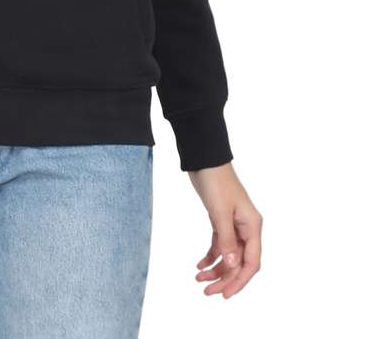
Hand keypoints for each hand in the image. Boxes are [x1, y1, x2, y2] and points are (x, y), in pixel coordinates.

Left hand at [187, 161, 261, 297]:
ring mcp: (234, 224)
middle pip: (239, 262)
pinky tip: (199, 265)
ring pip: (229, 255)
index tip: (225, 294)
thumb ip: (227, 239)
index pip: (251, 262)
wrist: (205, 159)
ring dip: (216, 268)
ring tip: (199, 279)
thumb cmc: (215, 181)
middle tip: (206, 291)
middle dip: (224, 278)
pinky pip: (220, 244)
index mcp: (252, 226)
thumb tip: (234, 265)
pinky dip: (211, 255)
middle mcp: (247, 228)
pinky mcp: (222, 220)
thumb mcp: (220, 211)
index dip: (239, 281)